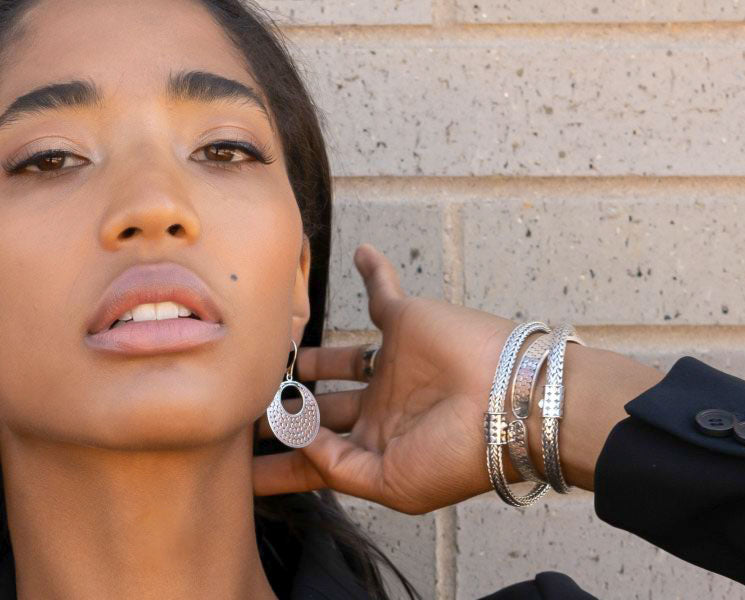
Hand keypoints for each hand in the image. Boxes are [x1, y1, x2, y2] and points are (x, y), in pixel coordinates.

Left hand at [252, 244, 663, 513]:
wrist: (510, 404)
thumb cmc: (458, 453)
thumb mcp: (391, 483)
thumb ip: (335, 466)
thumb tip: (295, 436)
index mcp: (379, 448)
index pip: (316, 457)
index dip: (279, 465)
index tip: (237, 472)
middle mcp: (381, 407)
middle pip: (317, 408)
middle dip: (279, 411)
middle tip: (234, 405)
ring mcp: (392, 364)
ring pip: (335, 355)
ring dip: (304, 353)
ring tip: (262, 349)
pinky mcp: (404, 322)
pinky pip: (382, 288)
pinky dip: (372, 270)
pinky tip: (357, 255)